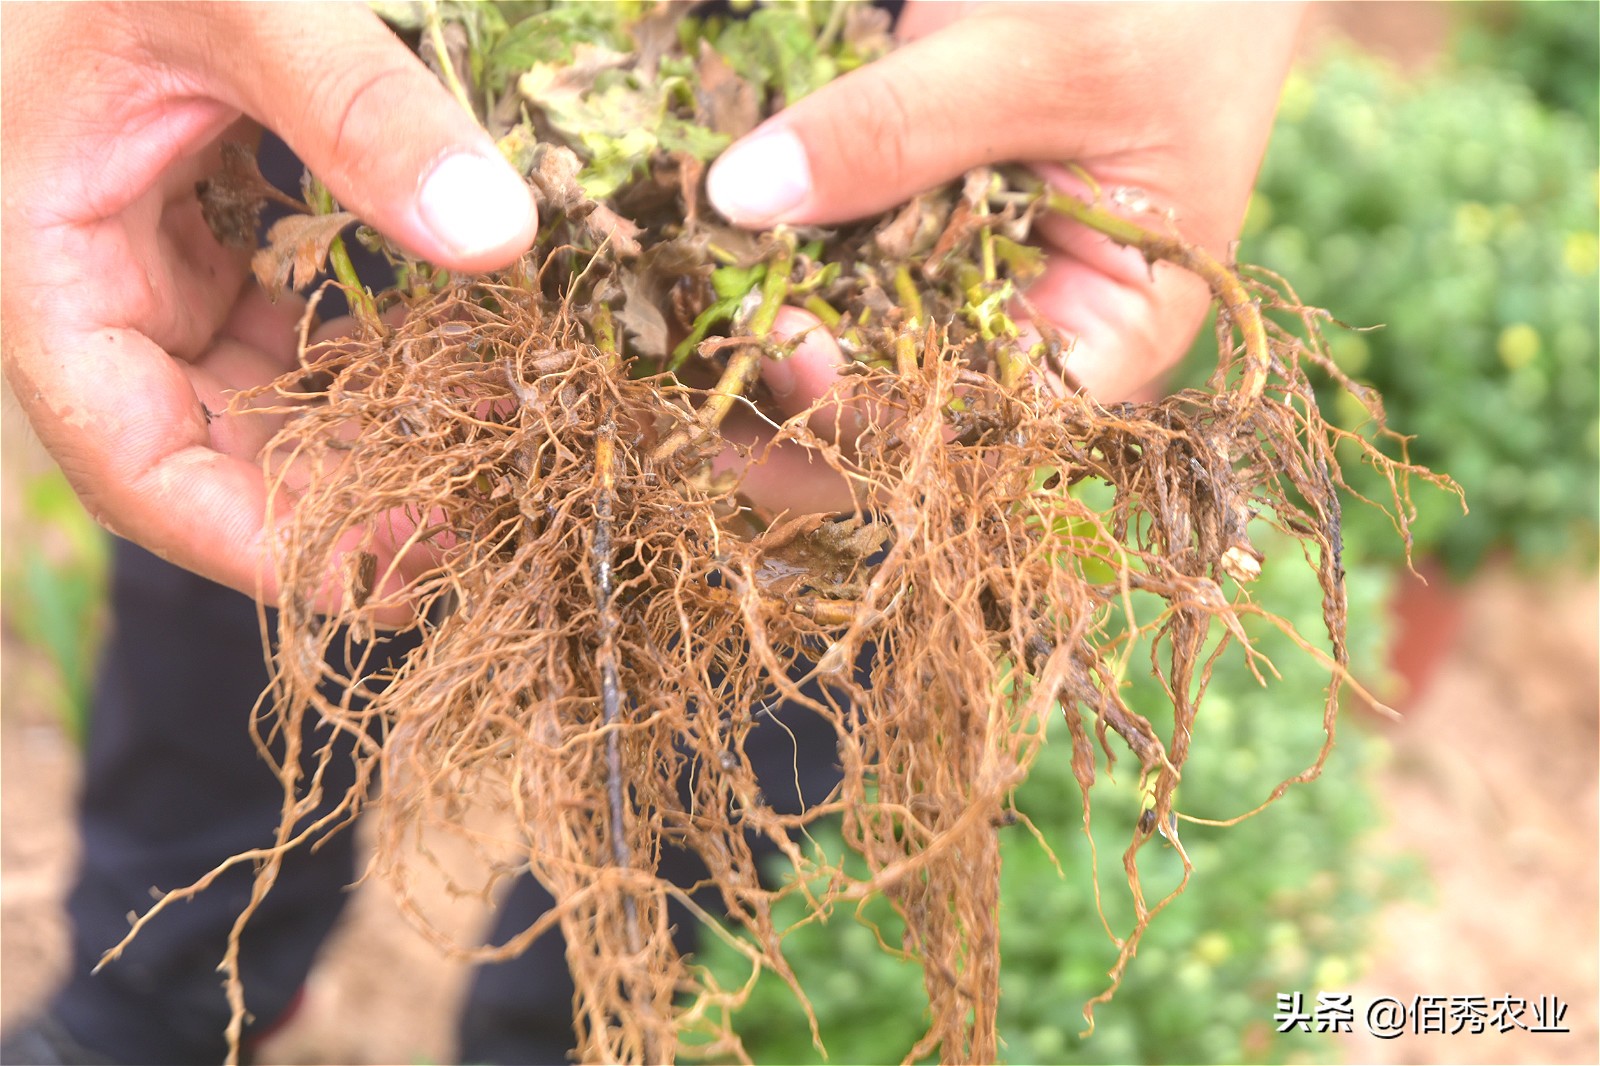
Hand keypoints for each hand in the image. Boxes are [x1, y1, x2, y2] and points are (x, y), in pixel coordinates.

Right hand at [0, 2, 536, 602]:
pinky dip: (370, 365)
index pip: (132, 465)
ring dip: (365, 443)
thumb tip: (496, 235)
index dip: (251, 544)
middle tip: (473, 532)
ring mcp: (152, 260)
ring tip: (487, 461)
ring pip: (255, 404)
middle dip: (334, 510)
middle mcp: (95, 283)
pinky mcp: (208, 232)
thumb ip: (357, 106)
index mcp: (46, 262)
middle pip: (206, 455)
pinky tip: (463, 368)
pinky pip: (287, 334)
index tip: (385, 577)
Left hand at [707, 1, 1303, 403]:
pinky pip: (814, 279)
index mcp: (1106, 340)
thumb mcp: (1050, 59)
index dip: (871, 414)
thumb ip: (902, 129)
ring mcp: (952, 292)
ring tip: (649, 336)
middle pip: (884, 425)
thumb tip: (740, 199)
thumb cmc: (1171, 6)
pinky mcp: (898, 238)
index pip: (975, 427)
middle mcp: (1020, 341)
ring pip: (832, 367)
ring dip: (738, 355)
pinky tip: (676, 268)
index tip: (777, 350)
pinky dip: (746, 275)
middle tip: (667, 377)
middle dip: (776, 409)